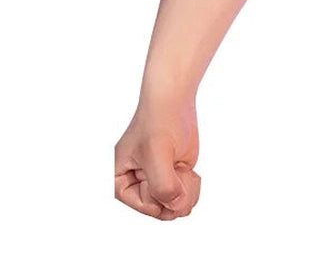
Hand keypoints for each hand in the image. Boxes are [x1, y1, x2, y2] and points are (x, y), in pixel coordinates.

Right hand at [115, 94, 201, 219]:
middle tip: (178, 170)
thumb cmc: (158, 122)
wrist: (173, 102)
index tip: (167, 170)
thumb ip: (162, 185)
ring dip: (186, 190)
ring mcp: (157, 183)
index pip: (145, 207)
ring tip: (181, 167)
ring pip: (176, 207)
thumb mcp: (156, 153)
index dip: (163, 193)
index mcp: (120, 183)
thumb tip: (176, 207)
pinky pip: (186, 197)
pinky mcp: (174, 178)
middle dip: (177, 193)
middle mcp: (138, 187)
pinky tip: (188, 169)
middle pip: (163, 211)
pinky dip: (192, 186)